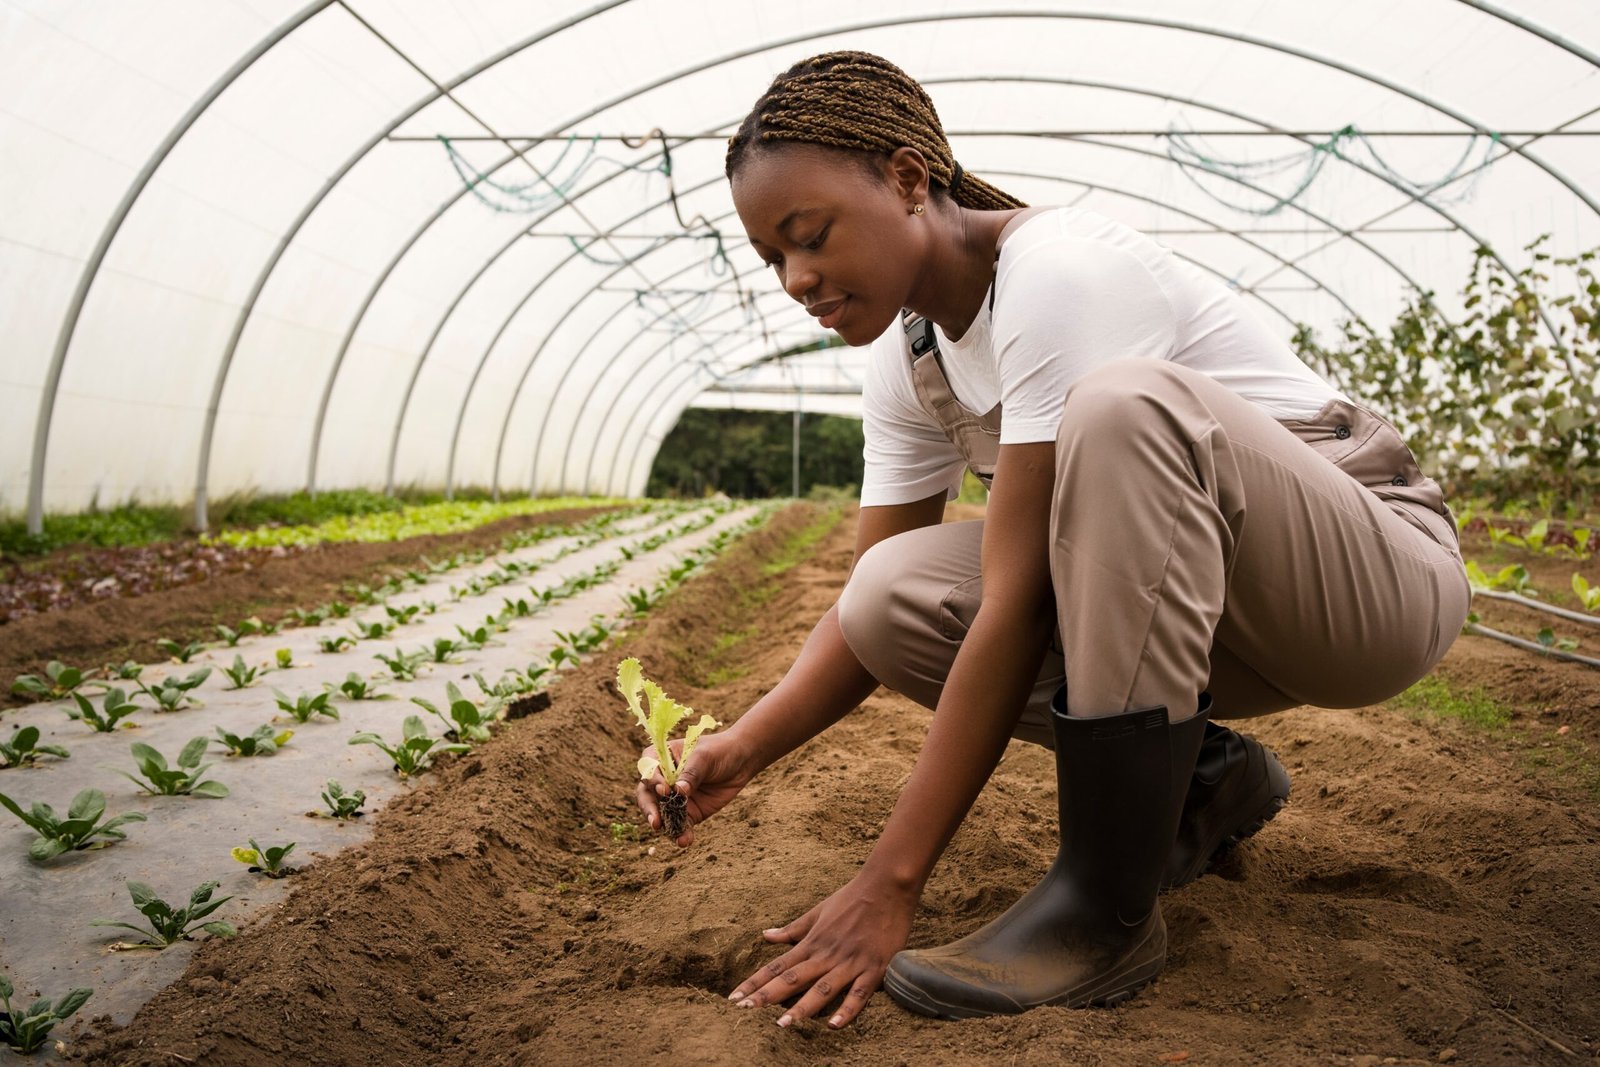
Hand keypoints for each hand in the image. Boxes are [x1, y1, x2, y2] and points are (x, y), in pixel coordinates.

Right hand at [634, 730, 753, 846]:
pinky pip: (680, 825)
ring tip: (672, 835)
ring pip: (662, 814)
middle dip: (649, 809)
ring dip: (664, 826)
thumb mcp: (705, 757)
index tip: (664, 790)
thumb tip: (679, 792)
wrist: (741, 762)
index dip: (652, 780)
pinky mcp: (689, 812)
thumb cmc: (719, 751)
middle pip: (647, 795)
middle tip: (655, 821)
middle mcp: (663, 779)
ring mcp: (674, 798)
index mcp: (663, 757)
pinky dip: (681, 834)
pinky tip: (684, 841)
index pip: (648, 769)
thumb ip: (691, 774)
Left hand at [728, 872, 916, 1028]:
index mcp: (812, 942)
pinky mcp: (874, 968)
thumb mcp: (817, 911)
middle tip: (745, 1013)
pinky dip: (847, 1010)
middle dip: (767, 996)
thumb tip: (765, 935)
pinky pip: (859, 994)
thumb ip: (792, 929)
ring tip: (782, 1025)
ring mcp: (850, 962)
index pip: (777, 966)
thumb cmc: (851, 897)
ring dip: (802, 1008)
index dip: (755, 982)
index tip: (735, 998)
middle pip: (792, 978)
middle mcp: (827, 954)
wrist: (887, 885)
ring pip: (822, 989)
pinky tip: (833, 1025)